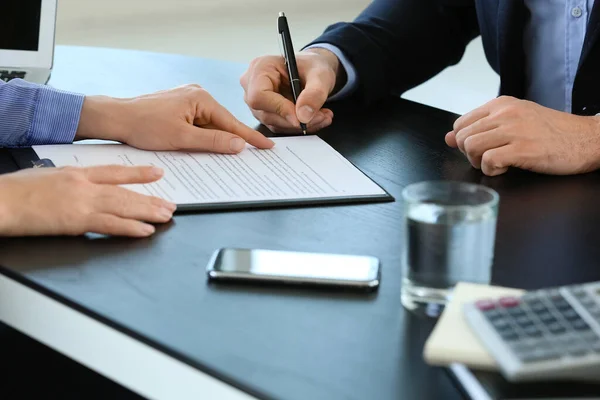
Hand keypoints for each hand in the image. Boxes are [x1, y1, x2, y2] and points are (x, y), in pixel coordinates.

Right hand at [0, 165, 175, 236]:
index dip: (138, 172)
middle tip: (170, 204)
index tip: (157, 172)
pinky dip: (130, 228)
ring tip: (166, 216)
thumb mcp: (46, 177)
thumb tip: (78, 193)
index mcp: (76, 173)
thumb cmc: (14, 191)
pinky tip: (145, 231)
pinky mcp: (76, 220)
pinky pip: (110, 224)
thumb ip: (68, 184)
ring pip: (123, 206)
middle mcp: (83, 185)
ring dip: (148, 212)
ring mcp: (82, 202)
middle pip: (125, 191)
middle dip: (150, 198)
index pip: (114, 171)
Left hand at [76, 84, 273, 153]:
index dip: (250, 137)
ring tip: (226, 154)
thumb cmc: (143, 125)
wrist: (116, 119)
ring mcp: (188, 100)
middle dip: (233, 139)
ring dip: (215, 140)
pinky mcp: (180, 108)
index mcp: (200, 98)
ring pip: (210, 126)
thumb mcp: (182, 138)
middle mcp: (196, 95)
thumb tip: (238, 144)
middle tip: (254, 153)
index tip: (267, 145)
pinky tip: (204, 147)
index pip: (232, 122)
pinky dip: (203, 137)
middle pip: (222, 123)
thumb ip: (213, 141)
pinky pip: (199, 124)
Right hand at [240, 48, 339, 133]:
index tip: (302, 117)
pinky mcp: (266, 114)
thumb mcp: (320, 74)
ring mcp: (258, 102)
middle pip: (266, 114)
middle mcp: (253, 86)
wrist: (313, 71)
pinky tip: (315, 118)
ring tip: (323, 116)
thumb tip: (303, 115)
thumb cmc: (312, 66)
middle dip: (296, 120)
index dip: (280, 109)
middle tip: (321, 116)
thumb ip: (314, 93)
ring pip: (275, 123)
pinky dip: (300, 125)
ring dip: (301, 124)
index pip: (259, 96)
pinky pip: (281, 126)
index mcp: (260, 68)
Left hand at [445, 96, 599, 175]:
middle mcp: (505, 113)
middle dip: (469, 154)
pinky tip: (505, 169)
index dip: (464, 141)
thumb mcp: (514, 121)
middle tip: (488, 158)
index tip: (481, 149)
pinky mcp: (522, 149)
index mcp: (501, 104)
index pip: (460, 123)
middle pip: (461, 137)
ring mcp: (514, 130)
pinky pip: (488, 161)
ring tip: (496, 163)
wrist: (587, 139)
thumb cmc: (552, 132)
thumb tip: (448, 137)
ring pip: (470, 147)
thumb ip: (481, 127)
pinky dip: (491, 170)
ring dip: (478, 162)